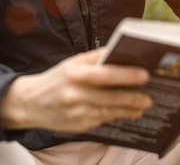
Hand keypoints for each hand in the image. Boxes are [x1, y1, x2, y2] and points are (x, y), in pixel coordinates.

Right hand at [0, 48, 151, 132]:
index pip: (105, 74)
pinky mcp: (79, 126)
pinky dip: (117, 115)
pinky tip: (128, 112)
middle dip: (133, 97)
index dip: (127, 75)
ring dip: (129, 109)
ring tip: (143, 104)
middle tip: (150, 96)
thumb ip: (96, 58)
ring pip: (110, 111)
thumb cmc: (56, 79)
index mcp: (75, 74)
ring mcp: (77, 112)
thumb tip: (120, 52)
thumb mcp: (73, 63)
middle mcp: (76, 94)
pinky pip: (103, 120)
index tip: (144, 74)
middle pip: (111, 96)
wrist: (30, 103)